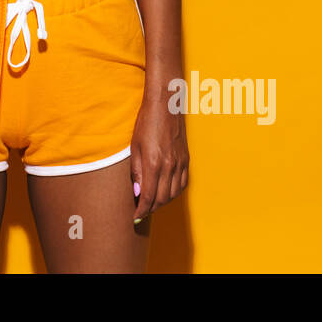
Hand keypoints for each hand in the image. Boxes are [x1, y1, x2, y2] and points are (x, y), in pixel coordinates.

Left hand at [130, 94, 188, 225]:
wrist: (166, 105)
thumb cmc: (146, 122)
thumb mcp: (135, 146)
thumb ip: (136, 171)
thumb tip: (136, 191)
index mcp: (153, 163)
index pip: (148, 196)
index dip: (142, 209)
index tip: (135, 216)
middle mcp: (169, 166)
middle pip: (162, 198)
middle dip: (151, 208)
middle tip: (141, 211)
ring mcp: (180, 163)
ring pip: (174, 193)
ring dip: (163, 202)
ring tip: (152, 203)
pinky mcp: (186, 159)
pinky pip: (183, 183)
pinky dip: (175, 192)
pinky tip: (167, 191)